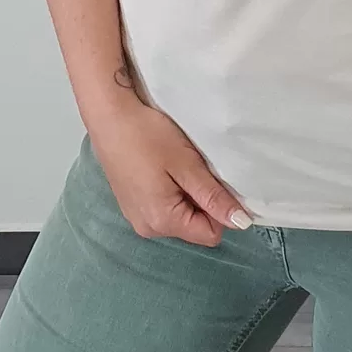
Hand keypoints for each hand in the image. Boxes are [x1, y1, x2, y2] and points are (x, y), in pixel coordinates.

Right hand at [89, 95, 252, 246]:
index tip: (214, 179)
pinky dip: (172, 190)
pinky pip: (164, 207)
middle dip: (203, 200)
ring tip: (177, 165)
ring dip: (187, 194)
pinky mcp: (132, 205)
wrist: (110, 117)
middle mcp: (148, 228)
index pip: (211, 234)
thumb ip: (213, 196)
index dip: (220, 208)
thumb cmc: (147, 136)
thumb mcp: (187, 165)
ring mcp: (137, 217)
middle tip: (193, 168)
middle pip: (194, 226)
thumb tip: (241, 223)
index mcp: (163, 222)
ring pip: (180, 215)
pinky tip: (163, 166)